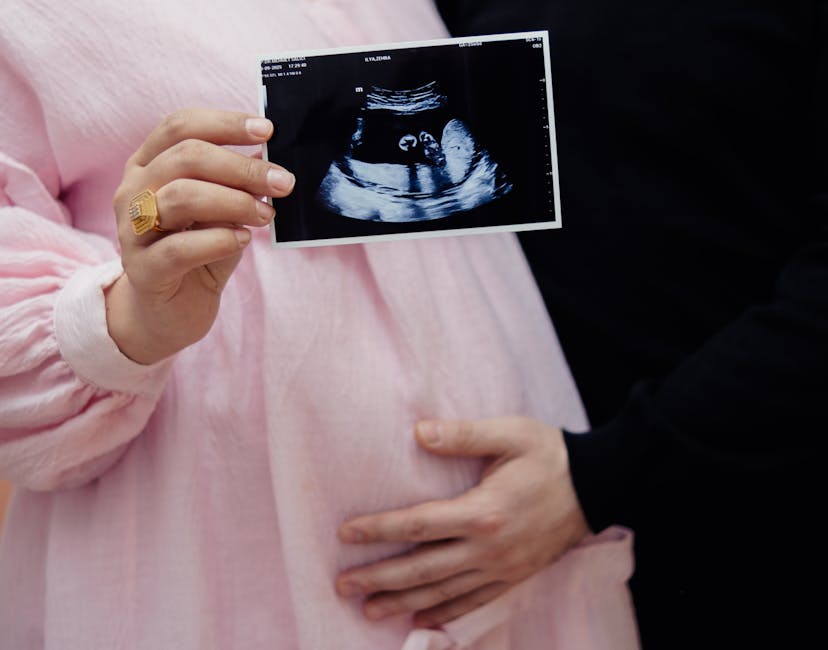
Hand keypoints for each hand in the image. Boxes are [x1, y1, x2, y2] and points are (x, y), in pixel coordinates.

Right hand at [106, 108, 294, 363]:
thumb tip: (269, 159)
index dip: (225, 123)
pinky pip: (179, 248)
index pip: (181, 126)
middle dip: (241, 166)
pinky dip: (218, 240)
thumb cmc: (198, 253)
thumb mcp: (221, 212)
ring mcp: (132, 230)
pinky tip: (243, 240)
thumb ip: (236, 185)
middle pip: (185, 158)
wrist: (168, 312)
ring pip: (180, 197)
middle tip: (282, 182)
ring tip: (265, 214)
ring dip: (233, 202)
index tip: (267, 131)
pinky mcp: (143, 270)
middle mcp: (133, 191)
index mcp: (149, 165)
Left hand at [335, 417, 589, 627]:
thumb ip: (462, 434)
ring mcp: (502, 568)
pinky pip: (473, 602)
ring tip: (369, 609)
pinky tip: (422, 620)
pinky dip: (445, 613)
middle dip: (380, 577)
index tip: (346, 534)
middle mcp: (489, 548)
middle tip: (343, 585)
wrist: (599, 484)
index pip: (418, 525)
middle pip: (423, 568)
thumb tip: (418, 432)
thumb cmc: (549, 455)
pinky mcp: (515, 576)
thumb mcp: (508, 434)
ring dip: (403, 601)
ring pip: (443, 591)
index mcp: (483, 512)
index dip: (379, 530)